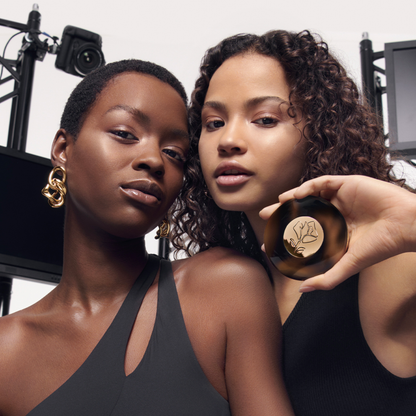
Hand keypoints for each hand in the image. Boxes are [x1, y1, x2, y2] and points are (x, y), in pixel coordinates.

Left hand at [259, 175, 415, 290]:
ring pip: (309, 196)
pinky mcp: (346, 184)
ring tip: (276, 205)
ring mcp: (340, 198)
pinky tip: (294, 196)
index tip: (269, 243)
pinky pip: (321, 183)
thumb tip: (303, 290)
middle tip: (266, 219)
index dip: (286, 237)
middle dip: (283, 215)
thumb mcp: (348, 264)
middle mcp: (335, 213)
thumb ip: (326, 278)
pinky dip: (306, 187)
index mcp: (335, 230)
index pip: (305, 233)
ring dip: (291, 199)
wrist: (405, 225)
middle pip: (302, 212)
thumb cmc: (381, 245)